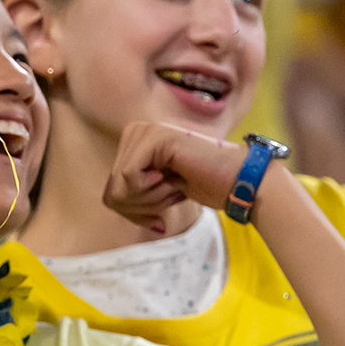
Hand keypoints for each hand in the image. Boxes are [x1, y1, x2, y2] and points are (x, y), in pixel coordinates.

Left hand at [103, 121, 248, 233]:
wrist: (237, 182)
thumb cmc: (201, 186)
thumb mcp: (155, 194)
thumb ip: (129, 196)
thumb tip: (108, 199)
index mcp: (132, 144)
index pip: (109, 192)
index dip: (133, 213)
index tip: (158, 214)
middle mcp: (134, 132)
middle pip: (111, 192)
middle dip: (141, 207)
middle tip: (170, 196)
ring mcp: (144, 131)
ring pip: (119, 186)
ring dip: (149, 199)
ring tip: (173, 186)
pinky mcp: (154, 137)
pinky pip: (129, 177)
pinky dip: (151, 190)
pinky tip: (173, 179)